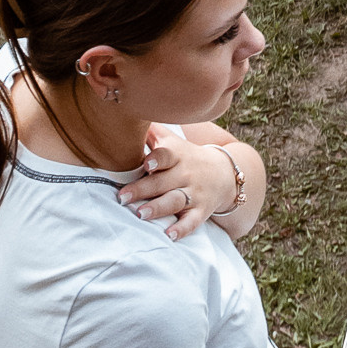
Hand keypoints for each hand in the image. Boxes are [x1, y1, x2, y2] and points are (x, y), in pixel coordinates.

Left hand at [118, 123, 239, 240]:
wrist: (224, 173)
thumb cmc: (188, 157)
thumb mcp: (173, 143)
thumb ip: (153, 133)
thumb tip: (129, 112)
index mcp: (177, 156)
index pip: (168, 155)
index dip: (158, 159)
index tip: (146, 164)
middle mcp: (186, 174)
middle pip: (163, 182)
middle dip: (143, 190)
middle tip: (122, 198)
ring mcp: (194, 194)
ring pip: (175, 201)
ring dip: (158, 208)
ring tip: (141, 215)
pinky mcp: (201, 211)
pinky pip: (192, 222)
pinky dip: (181, 229)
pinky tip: (169, 235)